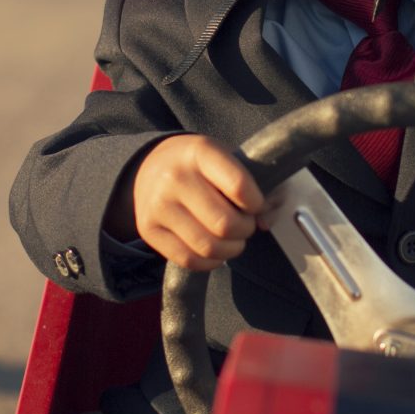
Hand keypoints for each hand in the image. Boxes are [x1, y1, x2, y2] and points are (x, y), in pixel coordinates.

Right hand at [114, 135, 266, 271]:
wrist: (150, 166)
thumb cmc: (200, 166)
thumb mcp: (226, 159)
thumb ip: (255, 186)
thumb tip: (265, 221)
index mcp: (200, 152)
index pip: (239, 186)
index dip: (256, 203)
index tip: (255, 204)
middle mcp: (175, 177)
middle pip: (225, 224)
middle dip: (245, 229)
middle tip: (244, 223)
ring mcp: (158, 205)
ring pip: (209, 247)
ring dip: (231, 249)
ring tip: (232, 238)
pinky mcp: (148, 230)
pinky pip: (190, 260)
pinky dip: (211, 261)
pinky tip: (215, 248)